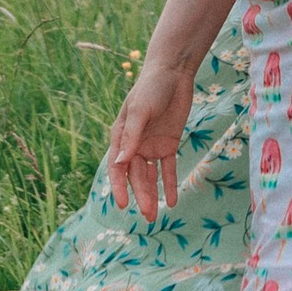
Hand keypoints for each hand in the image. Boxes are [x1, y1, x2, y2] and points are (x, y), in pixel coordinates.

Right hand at [108, 57, 196, 219]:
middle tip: (147, 217)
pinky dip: (170, 184)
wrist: (174, 73)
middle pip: (135, 175)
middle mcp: (134, 144)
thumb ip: (132, 136)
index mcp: (121, 136)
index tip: (122, 205)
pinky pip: (168, 168)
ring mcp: (151, 145)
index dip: (118, 186)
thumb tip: (121, 162)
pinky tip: (172, 201)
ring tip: (156, 215)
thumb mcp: (140, 110)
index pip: (117, 166)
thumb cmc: (151, 88)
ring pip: (150, 175)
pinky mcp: (168, 144)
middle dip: (140, 195)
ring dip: (153, 194)